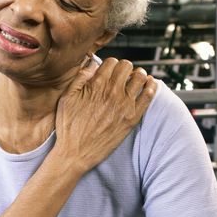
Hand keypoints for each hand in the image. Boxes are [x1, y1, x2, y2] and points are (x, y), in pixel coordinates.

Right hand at [53, 57, 155, 173]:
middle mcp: (111, 92)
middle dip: (124, 68)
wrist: (76, 153)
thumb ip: (79, 79)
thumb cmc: (68, 127)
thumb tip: (92, 64)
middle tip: (122, 74)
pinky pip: (148, 96)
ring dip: (138, 75)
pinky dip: (151, 87)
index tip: (110, 70)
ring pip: (140, 77)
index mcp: (95, 85)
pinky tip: (149, 85)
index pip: (112, 62)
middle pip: (127, 66)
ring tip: (135, 78)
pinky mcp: (132, 118)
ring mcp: (124, 105)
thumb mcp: (66, 99)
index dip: (111, 64)